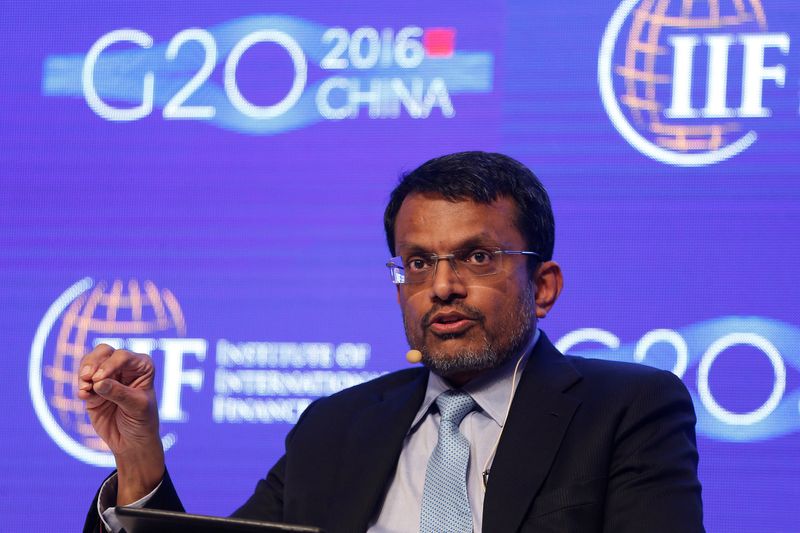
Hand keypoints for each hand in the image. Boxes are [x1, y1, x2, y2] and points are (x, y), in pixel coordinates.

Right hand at [78, 344, 164, 504]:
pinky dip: (81, 385)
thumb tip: (98, 382)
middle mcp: (125, 367)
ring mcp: (108, 376)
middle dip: (93, 362)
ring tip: (85, 388)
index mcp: (142, 366)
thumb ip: (119, 393)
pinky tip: (84, 396)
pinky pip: (83, 380)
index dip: (110, 365)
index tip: (99, 379)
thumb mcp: (137, 407)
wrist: (132, 442)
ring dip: (84, 372)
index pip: (123, 356)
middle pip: (104, 352)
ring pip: (90, 362)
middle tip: (87, 377)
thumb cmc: (142, 421)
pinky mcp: (94, 389)